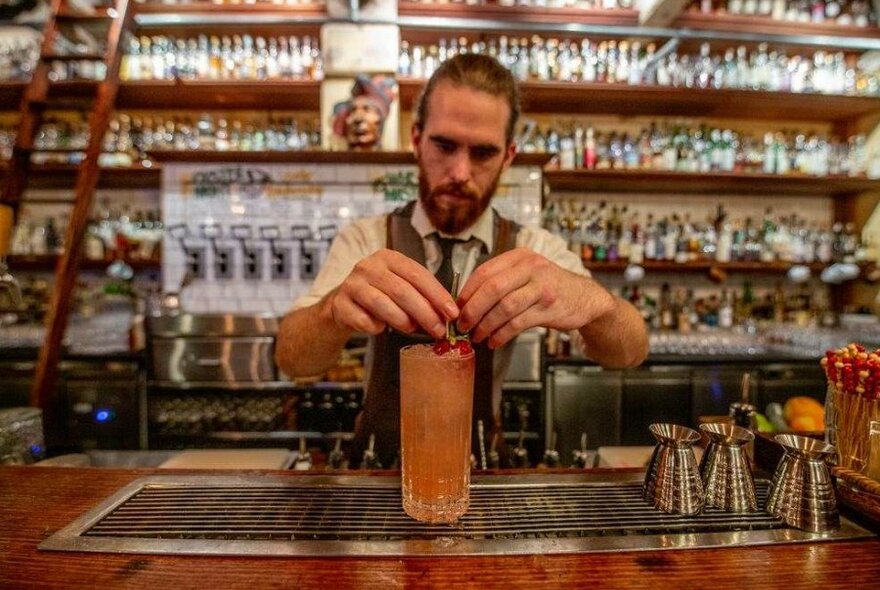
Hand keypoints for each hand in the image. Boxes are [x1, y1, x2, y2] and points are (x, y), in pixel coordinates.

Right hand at [328, 249, 457, 338]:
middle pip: (402, 290)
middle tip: (439, 330)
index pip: (417, 274)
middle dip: (425, 312)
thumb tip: (448, 316)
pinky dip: (377, 328)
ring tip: (413, 330)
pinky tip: (381, 329)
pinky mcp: (340, 304)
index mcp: (388, 257)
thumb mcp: (401, 287)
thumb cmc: (380, 295)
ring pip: (382, 304)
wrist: (343, 304)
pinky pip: (364, 320)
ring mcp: (351, 284)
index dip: (437, 294)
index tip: (452, 313)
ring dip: (402, 320)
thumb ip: (421, 296)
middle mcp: (368, 266)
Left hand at [456, 248, 614, 348]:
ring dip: (486, 325)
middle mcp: (531, 268)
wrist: (585, 298)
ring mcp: (542, 288)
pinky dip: (501, 335)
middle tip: (462, 325)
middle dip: (473, 309)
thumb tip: (466, 302)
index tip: (456, 307)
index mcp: (520, 257)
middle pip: (492, 288)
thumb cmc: (549, 287)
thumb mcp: (527, 274)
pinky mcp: (548, 308)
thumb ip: (501, 281)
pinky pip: (518, 323)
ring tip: (477, 336)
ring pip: (504, 307)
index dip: (467, 291)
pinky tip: (494, 341)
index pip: (485, 271)